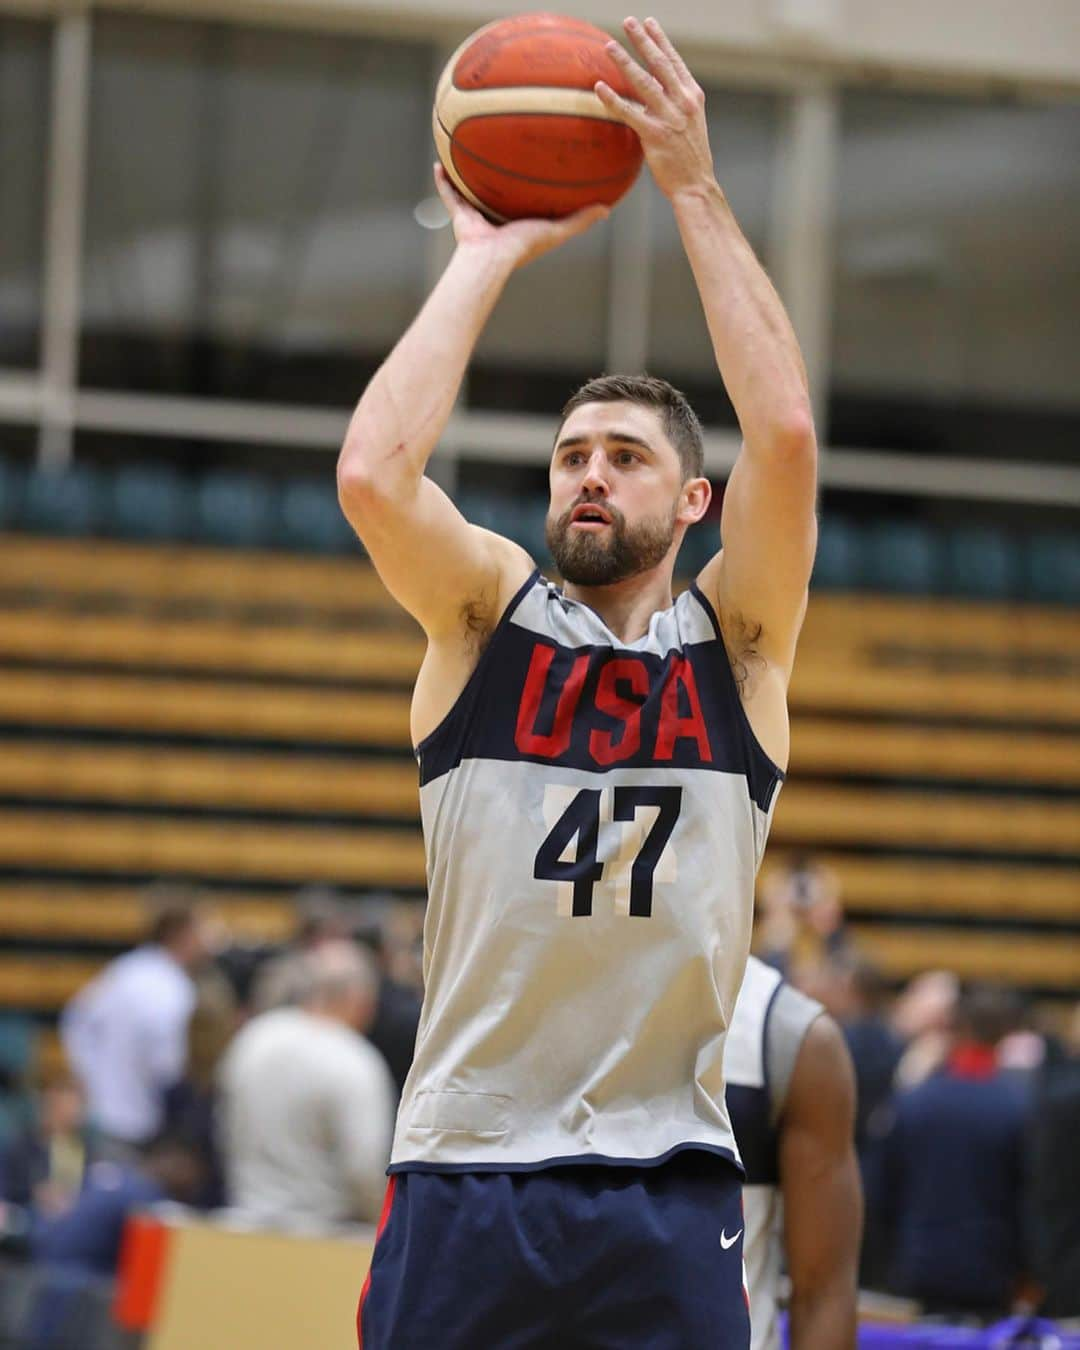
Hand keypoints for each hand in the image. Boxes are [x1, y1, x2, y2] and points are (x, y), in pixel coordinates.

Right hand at [432, 164, 609, 270]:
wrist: (491, 259)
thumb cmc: (523, 247)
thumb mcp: (556, 231)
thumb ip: (579, 221)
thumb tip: (606, 208)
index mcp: (520, 222)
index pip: (528, 200)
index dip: (532, 184)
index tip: (538, 165)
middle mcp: (498, 218)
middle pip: (499, 191)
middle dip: (500, 174)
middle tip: (503, 149)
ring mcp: (477, 217)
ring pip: (472, 190)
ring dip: (469, 172)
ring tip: (468, 148)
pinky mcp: (460, 216)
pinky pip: (449, 194)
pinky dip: (443, 181)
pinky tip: (440, 161)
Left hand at [595, 17, 714, 200]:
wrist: (696, 184)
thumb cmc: (690, 158)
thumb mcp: (690, 124)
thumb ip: (675, 104)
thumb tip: (654, 92)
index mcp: (692, 96)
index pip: (674, 61)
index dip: (660, 40)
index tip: (648, 23)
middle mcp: (682, 102)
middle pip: (660, 64)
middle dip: (642, 40)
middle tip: (628, 22)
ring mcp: (668, 118)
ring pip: (643, 82)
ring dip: (625, 62)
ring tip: (610, 46)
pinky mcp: (654, 135)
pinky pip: (629, 113)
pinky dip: (612, 99)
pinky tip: (599, 87)